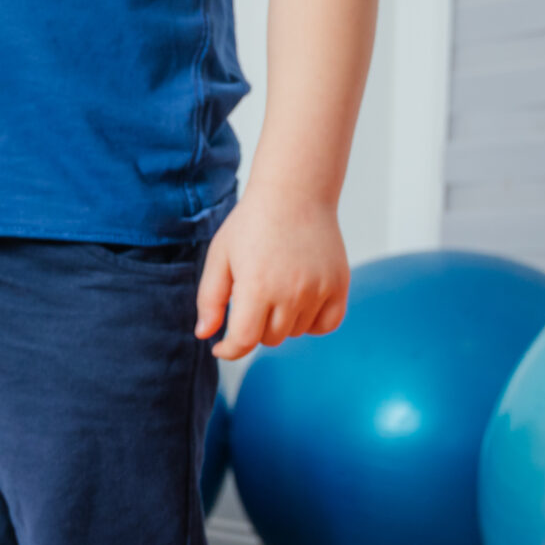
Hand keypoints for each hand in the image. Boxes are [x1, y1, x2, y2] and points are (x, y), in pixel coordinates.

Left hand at [194, 187, 348, 360]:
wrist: (294, 194)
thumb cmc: (251, 224)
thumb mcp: (220, 257)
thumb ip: (209, 299)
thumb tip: (204, 335)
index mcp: (256, 287)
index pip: (244, 341)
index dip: (229, 350)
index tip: (221, 347)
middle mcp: (291, 292)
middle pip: (270, 339)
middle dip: (254, 328)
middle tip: (249, 300)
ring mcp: (319, 289)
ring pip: (296, 332)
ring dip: (281, 323)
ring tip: (273, 290)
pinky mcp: (340, 284)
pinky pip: (327, 325)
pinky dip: (312, 323)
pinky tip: (298, 305)